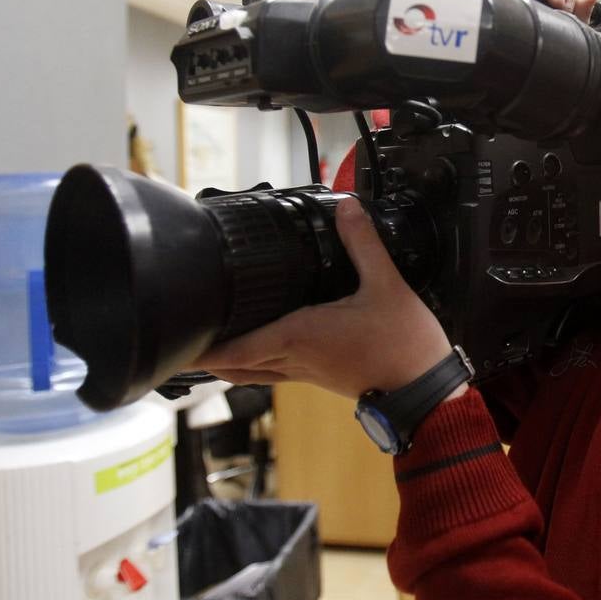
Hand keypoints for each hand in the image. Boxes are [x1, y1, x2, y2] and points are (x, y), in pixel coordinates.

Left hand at [194, 198, 453, 399]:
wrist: (425, 391)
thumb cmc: (404, 345)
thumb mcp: (386, 286)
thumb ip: (363, 245)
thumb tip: (347, 208)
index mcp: (299, 336)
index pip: (235, 347)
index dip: (201, 347)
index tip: (175, 342)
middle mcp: (295, 358)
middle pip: (233, 364)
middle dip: (205, 355)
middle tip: (181, 339)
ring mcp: (307, 372)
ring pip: (252, 372)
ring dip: (228, 360)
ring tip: (209, 343)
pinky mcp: (321, 377)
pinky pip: (275, 371)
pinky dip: (256, 360)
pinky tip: (263, 343)